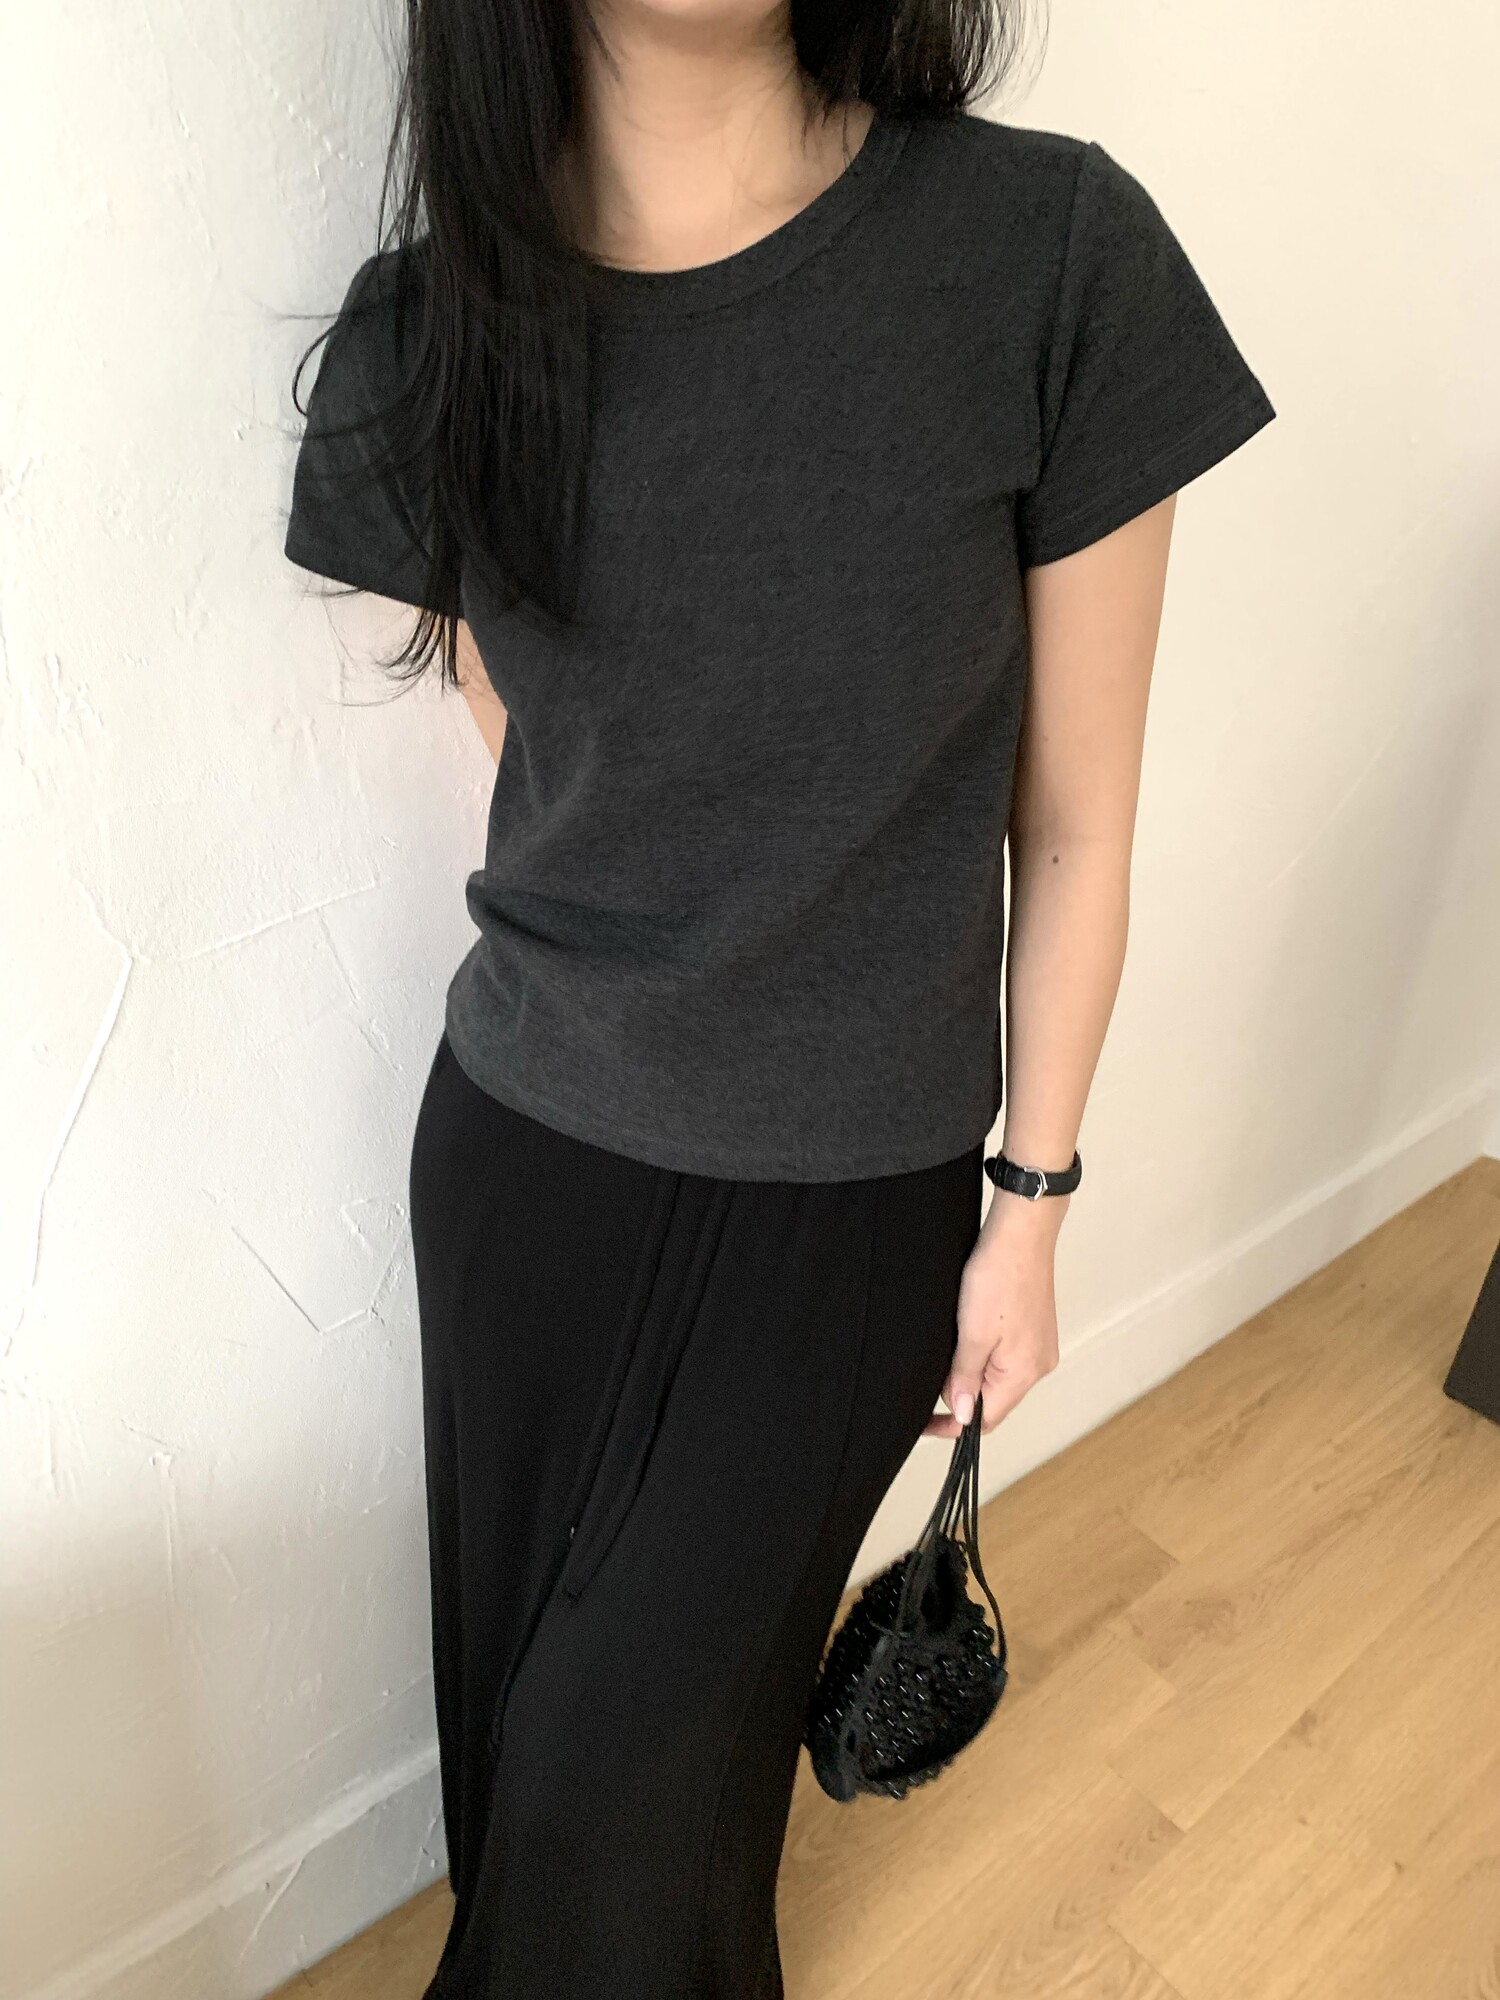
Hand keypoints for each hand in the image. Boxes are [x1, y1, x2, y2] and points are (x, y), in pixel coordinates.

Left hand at [923, 1201, 1062, 1437]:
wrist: (1020, 1231)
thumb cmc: (1000, 1275)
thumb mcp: (973, 1333)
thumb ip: (965, 1378)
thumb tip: (963, 1415)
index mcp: (1025, 1372)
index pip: (987, 1419)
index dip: (954, 1423)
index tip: (926, 1422)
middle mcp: (1038, 1365)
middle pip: (993, 1399)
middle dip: (961, 1392)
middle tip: (935, 1367)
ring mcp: (1038, 1346)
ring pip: (997, 1376)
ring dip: (971, 1369)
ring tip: (955, 1340)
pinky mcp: (1034, 1328)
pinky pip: (1005, 1355)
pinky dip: (983, 1351)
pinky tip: (971, 1329)